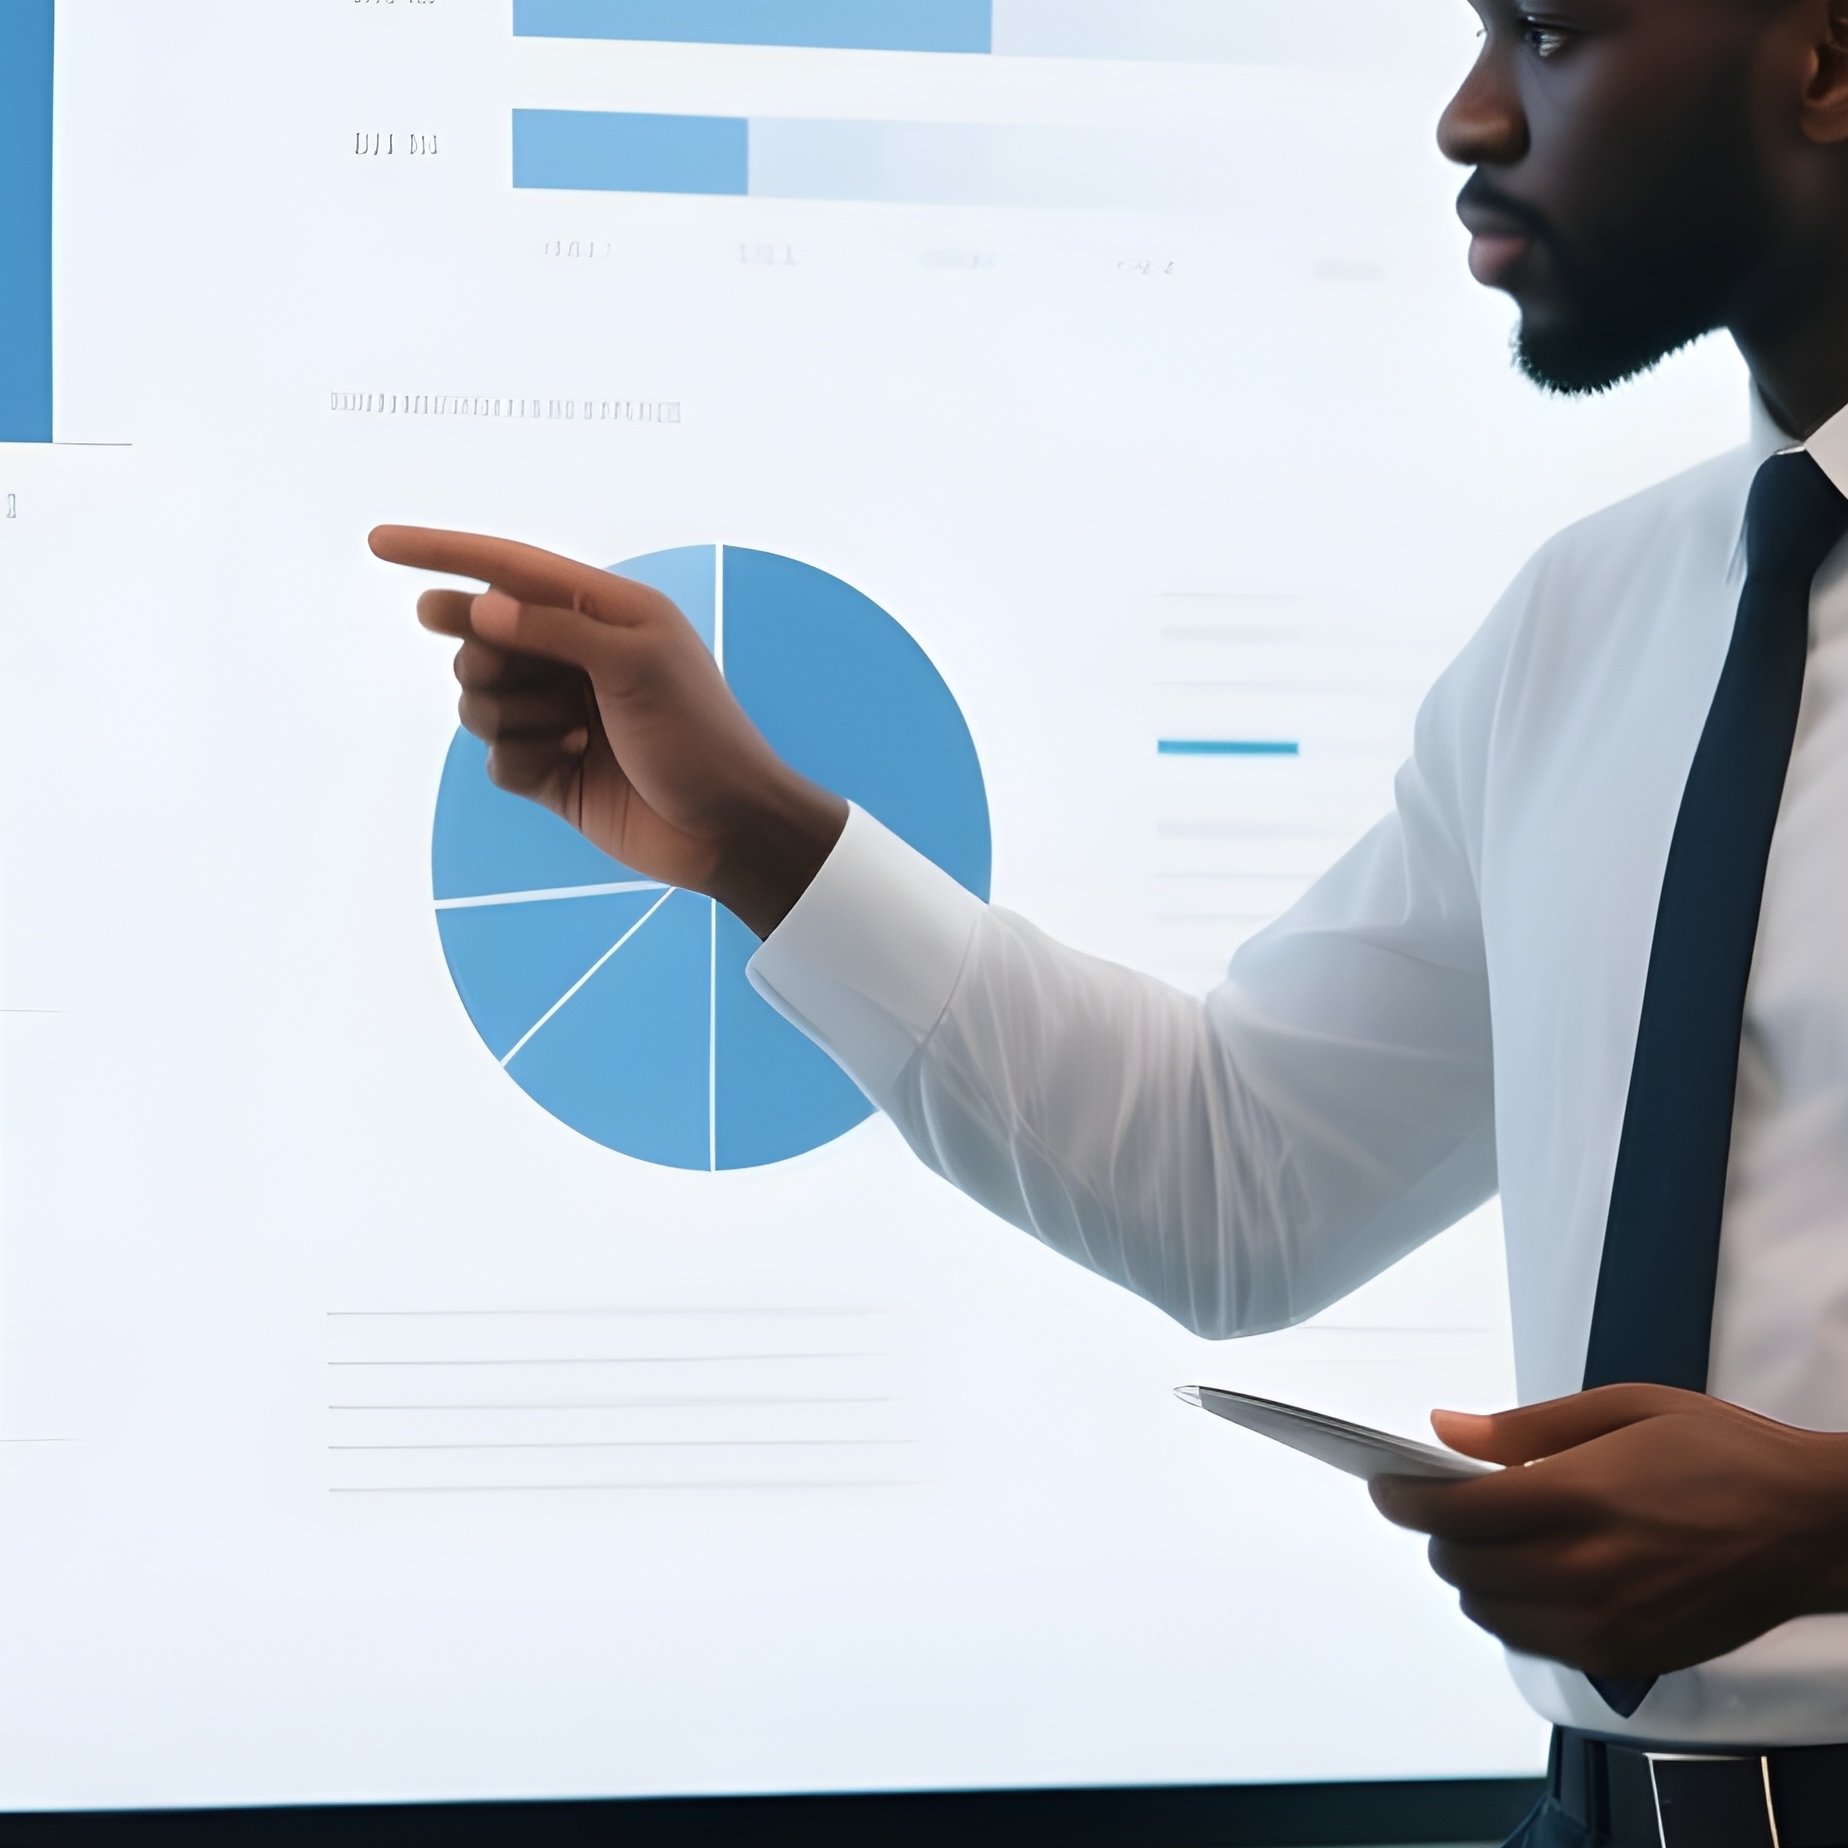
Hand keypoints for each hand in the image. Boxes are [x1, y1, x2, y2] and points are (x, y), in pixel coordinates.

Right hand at [370, 526, 846, 935]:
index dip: (442, 553)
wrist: (728, 829)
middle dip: (484, 655)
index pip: (507, 568)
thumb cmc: (700, 736)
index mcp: (603, 612)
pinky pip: (494, 756)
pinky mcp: (549, 770)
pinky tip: (572, 764)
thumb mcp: (637, 664)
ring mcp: (556, 714)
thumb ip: (555, 629)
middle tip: (525, 680)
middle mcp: (574, 658)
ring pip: (476, 699)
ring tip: (572, 732)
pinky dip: (522, 760)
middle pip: (478, 636)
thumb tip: (482, 606)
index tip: (377, 541)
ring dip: (512, 716)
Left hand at [1369, 1384, 1847, 1678]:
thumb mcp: (1622, 1408)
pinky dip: (1513, 1612)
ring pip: (1489, 1612)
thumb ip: (1523, 1428)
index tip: (1384, 1483)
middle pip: (1460, 1565)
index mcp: (1577, 1497)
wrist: (1810, 1528)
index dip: (1402, 1498)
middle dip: (1435, 1533)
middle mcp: (1582, 1568)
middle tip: (1442, 1503)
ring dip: (1470, 1576)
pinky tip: (1532, 1576)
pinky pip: (1534, 1643)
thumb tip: (1444, 1429)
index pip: (1452, 1511)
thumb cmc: (1722, 1456)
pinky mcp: (1625, 1657)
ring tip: (1486, 1539)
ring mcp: (1604, 1622)